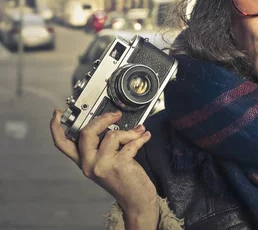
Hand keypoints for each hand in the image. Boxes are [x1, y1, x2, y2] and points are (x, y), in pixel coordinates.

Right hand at [50, 110, 158, 226]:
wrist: (136, 199)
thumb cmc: (124, 179)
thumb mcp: (106, 163)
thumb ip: (103, 145)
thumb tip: (112, 122)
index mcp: (84, 162)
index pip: (63, 144)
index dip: (56, 128)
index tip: (57, 114)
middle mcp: (89, 164)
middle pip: (86, 133)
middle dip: (103, 119)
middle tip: (116, 115)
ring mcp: (102, 165)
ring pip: (111, 135)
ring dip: (129, 131)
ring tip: (138, 132)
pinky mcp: (118, 165)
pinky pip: (130, 142)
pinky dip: (140, 137)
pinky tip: (145, 137)